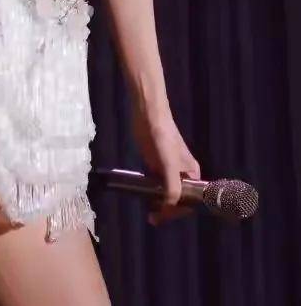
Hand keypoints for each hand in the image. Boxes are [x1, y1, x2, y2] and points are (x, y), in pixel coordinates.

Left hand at [130, 103, 200, 226]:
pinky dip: (151, 193)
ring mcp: (167, 169)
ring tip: (149, 215)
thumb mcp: (170, 165)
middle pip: (178, 198)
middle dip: (168, 210)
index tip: (165, 216)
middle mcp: (182, 174)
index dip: (179, 210)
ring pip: (166, 192)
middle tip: (153, 219)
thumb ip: (172, 187)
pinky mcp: (155, 164)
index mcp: (192, 173)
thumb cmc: (164, 139)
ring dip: (159, 204)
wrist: (148, 117)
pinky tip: (144, 200)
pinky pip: (156, 184)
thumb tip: (169, 207)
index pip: (190, 200)